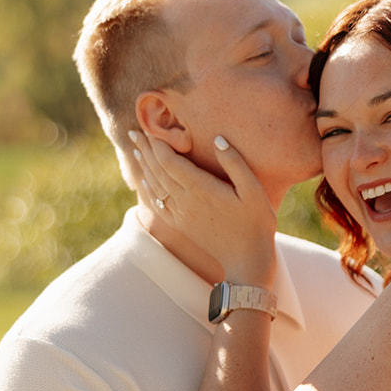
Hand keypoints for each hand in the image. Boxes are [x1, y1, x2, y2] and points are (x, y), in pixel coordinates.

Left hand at [130, 130, 276, 283]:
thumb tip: (218, 140)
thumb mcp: (254, 190)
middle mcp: (185, 201)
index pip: (170, 161)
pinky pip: (158, 204)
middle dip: (145, 150)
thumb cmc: (256, 224)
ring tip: (136, 150)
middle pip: (157, 170)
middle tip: (134, 133)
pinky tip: (145, 182)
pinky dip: (148, 190)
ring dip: (144, 167)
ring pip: (155, 186)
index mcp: (201, 189)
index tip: (149, 129)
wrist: (247, 261)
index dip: (157, 144)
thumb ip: (235, 163)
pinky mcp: (181, 226)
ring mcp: (181, 215)